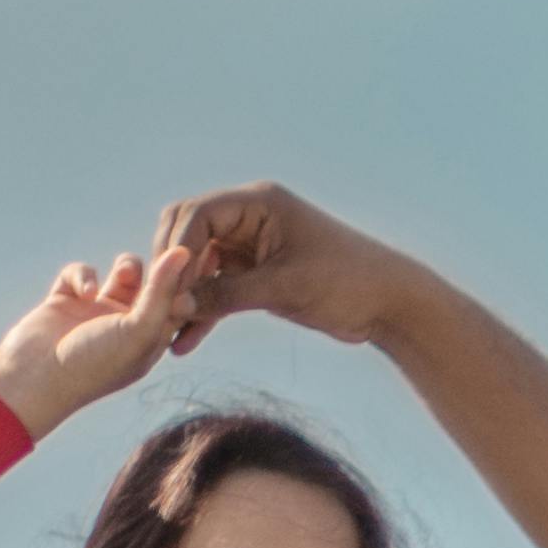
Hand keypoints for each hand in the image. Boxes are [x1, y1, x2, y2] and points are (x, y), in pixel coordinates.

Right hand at [0, 254, 179, 436]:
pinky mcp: (65, 301)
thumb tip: (183, 252)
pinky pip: (80, 272)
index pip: (181, 304)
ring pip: (124, 272)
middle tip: (161, 265)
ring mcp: (97, 312)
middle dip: (159, 271)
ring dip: (127, 266)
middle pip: (157, 284)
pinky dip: (81, 276)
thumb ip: (163, 292)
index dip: (188, 283)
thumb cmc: (95, 363)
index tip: (197, 263)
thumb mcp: (139, 331)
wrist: (35, 379)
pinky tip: (82, 294)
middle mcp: (128, 326)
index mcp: (151, 341)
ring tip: (123, 275)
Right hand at [145, 181, 413, 354]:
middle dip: (172, 272)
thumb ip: (229, 294)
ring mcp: (251, 246)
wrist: (389, 304)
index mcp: (258, 203)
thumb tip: (175, 305)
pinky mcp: (256, 275)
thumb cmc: (347, 283)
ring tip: (164, 333)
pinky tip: (185, 343)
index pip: (196, 215)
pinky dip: (203, 312)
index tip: (164, 287)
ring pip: (199, 267)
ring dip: (184, 297)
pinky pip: (217, 289)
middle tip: (158, 309)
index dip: (175, 250)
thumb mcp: (284, 287)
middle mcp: (249, 218)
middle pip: (188, 236)